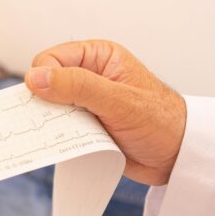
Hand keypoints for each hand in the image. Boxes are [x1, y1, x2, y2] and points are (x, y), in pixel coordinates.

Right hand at [25, 40, 186, 184]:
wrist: (179, 157)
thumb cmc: (161, 121)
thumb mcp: (118, 100)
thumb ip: (77, 86)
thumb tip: (35, 77)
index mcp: (98, 57)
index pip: (51, 58)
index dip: (43, 77)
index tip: (45, 99)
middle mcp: (90, 76)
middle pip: (47, 83)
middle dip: (46, 102)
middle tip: (58, 120)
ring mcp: (87, 103)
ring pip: (51, 109)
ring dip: (54, 123)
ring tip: (72, 134)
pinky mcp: (86, 127)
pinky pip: (61, 130)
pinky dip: (61, 138)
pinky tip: (72, 145)